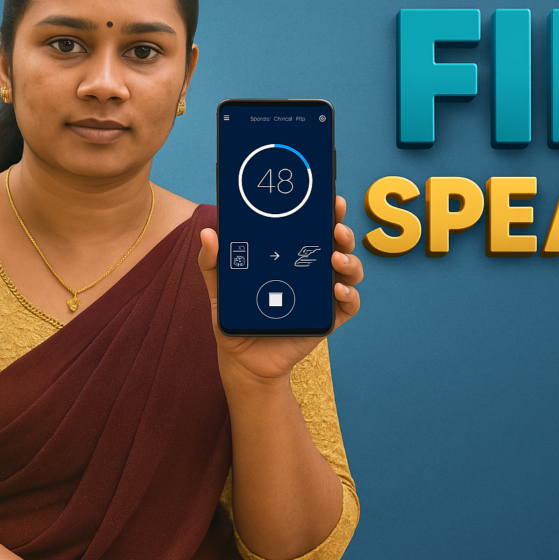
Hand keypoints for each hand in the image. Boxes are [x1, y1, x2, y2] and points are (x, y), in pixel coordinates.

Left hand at [197, 195, 363, 384]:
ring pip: (350, 270)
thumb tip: (208, 233)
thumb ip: (213, 262)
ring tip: (335, 258)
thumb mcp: (221, 288)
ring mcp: (323, 295)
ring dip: (349, 260)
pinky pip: (349, 304)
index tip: (330, 199)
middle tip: (336, 227)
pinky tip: (337, 289)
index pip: (314, 228)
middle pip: (338, 244)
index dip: (326, 212)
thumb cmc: (237, 318)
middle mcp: (313, 272)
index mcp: (293, 257)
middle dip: (342, 231)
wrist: (244, 360)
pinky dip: (350, 294)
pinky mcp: (329, 319)